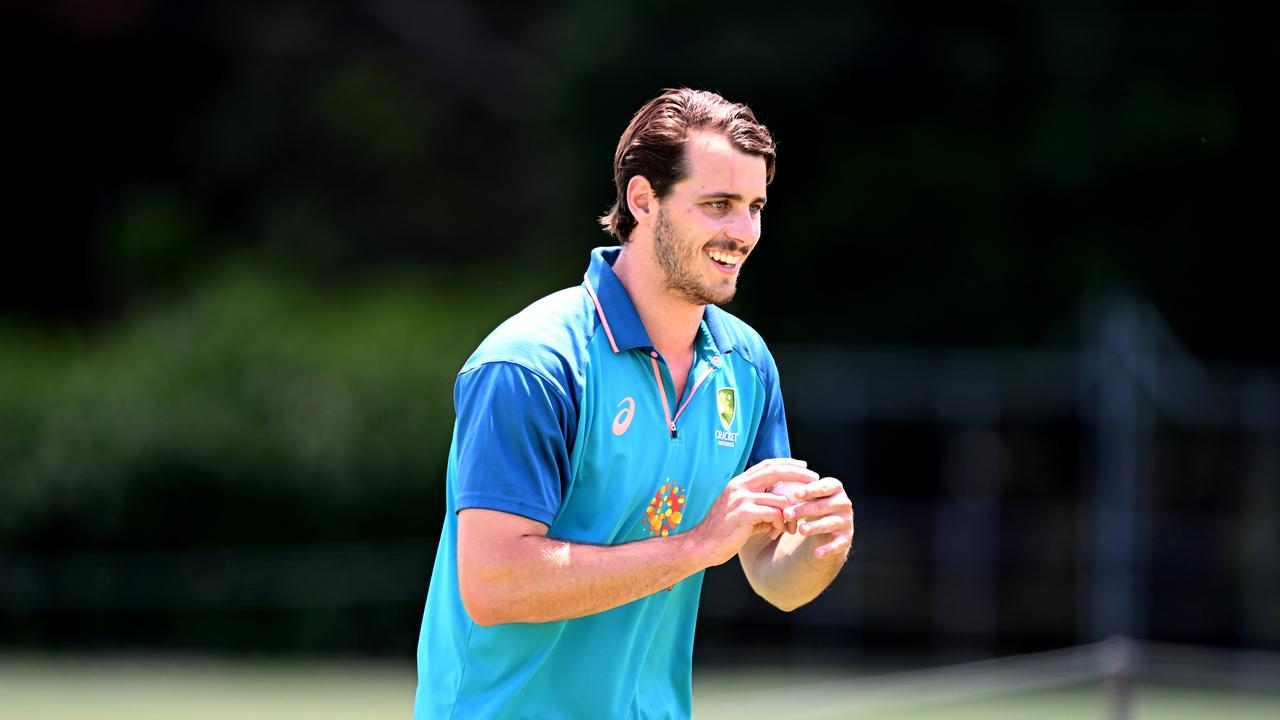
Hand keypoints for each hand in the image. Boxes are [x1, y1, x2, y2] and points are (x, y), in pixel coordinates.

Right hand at [690, 458, 818, 566]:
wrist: (703, 545)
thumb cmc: (724, 532)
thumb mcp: (743, 512)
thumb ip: (761, 505)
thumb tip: (783, 506)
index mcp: (739, 483)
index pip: (767, 464)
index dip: (787, 463)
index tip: (804, 466)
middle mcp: (739, 486)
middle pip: (775, 471)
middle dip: (798, 474)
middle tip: (814, 480)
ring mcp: (741, 498)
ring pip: (779, 498)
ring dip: (790, 513)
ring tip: (790, 527)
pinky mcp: (744, 513)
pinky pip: (774, 513)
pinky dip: (780, 523)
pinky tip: (776, 533)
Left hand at [773, 476, 853, 559]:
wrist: (824, 527)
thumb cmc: (810, 505)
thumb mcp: (805, 497)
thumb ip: (796, 492)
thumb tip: (775, 489)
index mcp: (834, 487)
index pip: (824, 486)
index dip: (810, 489)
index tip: (795, 494)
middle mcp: (843, 503)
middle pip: (823, 506)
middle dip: (804, 509)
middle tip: (787, 514)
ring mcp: (846, 521)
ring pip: (830, 523)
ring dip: (815, 527)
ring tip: (800, 530)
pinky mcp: (846, 538)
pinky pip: (838, 544)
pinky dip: (828, 549)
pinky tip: (817, 553)